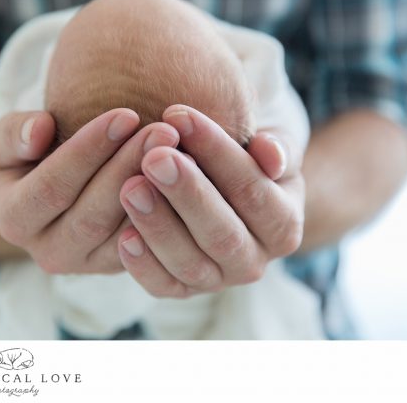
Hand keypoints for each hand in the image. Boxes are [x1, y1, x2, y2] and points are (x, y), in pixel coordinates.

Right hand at [0, 108, 179, 273]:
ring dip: (155, 190)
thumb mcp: (10, 139)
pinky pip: (146, 245)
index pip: (52, 187)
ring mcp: (85, 265)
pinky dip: (168, 212)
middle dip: (128, 169)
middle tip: (163, 130)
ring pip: (123, 232)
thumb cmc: (30, 154)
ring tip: (180, 148)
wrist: (52, 187)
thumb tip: (40, 132)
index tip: (125, 114)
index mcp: (13, 219)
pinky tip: (190, 176)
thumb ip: (14, 133)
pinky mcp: (118, 265)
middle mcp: (46, 251)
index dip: (88, 151)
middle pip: (91, 214)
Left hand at [117, 105, 303, 297]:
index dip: (217, 152)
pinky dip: (143, 265)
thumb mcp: (269, 146)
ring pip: (191, 263)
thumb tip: (271, 155)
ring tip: (130, 187)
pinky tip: (122, 236)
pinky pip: (163, 286)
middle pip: (223, 233)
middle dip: (187, 192)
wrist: (224, 195)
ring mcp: (217, 281)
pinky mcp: (182, 291)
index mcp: (283, 225)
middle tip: (154, 156)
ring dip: (159, 226)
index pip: (253, 190)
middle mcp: (254, 262)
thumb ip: (276, 148)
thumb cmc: (243, 159)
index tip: (179, 116)